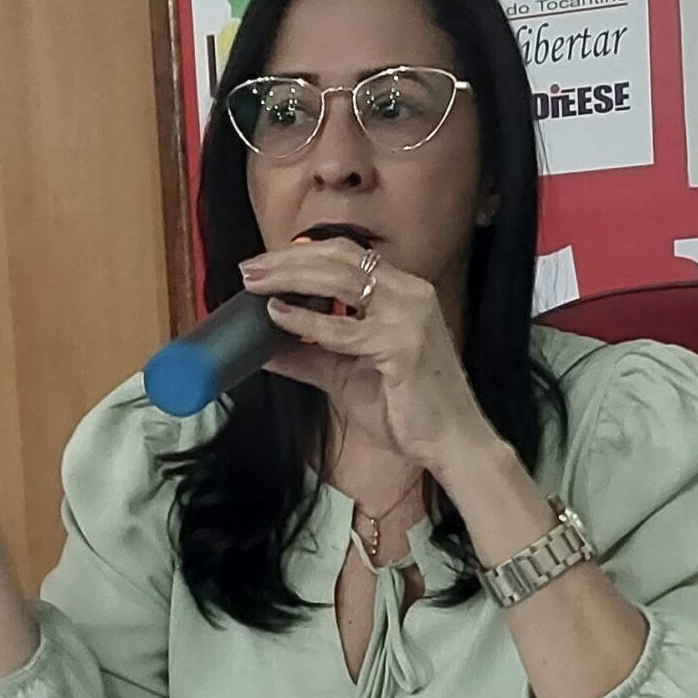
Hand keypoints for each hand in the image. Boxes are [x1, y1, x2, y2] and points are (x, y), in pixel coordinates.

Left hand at [239, 241, 501, 478]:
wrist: (449, 443)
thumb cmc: (408, 411)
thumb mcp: (347, 377)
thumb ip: (309, 358)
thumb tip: (265, 352)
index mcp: (402, 292)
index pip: (346, 255)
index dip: (301, 254)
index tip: (263, 264)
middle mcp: (409, 293)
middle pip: (339, 257)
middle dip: (288, 260)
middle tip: (249, 270)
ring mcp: (409, 315)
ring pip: (340, 280)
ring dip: (291, 278)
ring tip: (256, 285)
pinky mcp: (403, 345)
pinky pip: (345, 329)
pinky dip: (307, 320)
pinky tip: (279, 316)